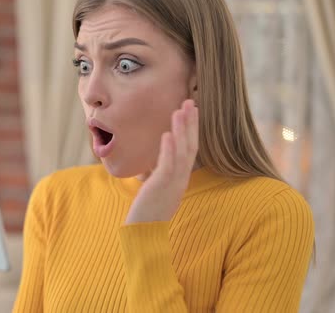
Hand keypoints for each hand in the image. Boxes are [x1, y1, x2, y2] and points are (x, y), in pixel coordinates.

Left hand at [125, 99, 198, 223]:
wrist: (143, 234)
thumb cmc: (148, 212)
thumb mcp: (157, 189)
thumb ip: (160, 174)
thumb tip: (159, 162)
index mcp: (180, 177)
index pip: (189, 149)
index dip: (191, 129)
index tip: (191, 110)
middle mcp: (181, 178)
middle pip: (190, 146)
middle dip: (190, 123)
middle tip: (191, 101)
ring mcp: (173, 183)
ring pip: (181, 153)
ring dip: (181, 130)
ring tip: (180, 110)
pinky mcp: (161, 188)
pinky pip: (167, 166)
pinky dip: (168, 149)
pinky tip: (166, 134)